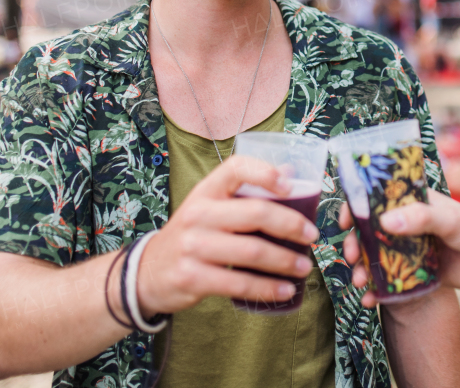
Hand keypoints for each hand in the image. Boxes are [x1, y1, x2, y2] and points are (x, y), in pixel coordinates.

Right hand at [136, 155, 318, 316]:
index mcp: (205, 191)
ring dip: (285, 261)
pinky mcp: (193, 278)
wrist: (147, 271)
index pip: (235, 169)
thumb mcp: (209, 205)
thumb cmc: (192, 234)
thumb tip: (289, 171)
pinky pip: (239, 283)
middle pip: (254, 213)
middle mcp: (197, 214)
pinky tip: (285, 290)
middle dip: (291, 225)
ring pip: (252, 252)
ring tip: (304, 267)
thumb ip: (244, 191)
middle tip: (312, 236)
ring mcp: (193, 247)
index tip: (290, 186)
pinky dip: (268, 288)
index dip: (265, 173)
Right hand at [338, 192, 459, 306]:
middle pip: (373, 232)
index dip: (358, 208)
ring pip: (379, 258)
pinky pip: (393, 281)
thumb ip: (420, 219)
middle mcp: (411, 224)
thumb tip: (383, 223)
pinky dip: (378, 290)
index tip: (345, 222)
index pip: (378, 200)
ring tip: (359, 282)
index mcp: (416, 203)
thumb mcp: (452, 220)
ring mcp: (415, 250)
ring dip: (364, 269)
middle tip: (353, 258)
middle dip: (358, 245)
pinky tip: (370, 300)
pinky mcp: (421, 274)